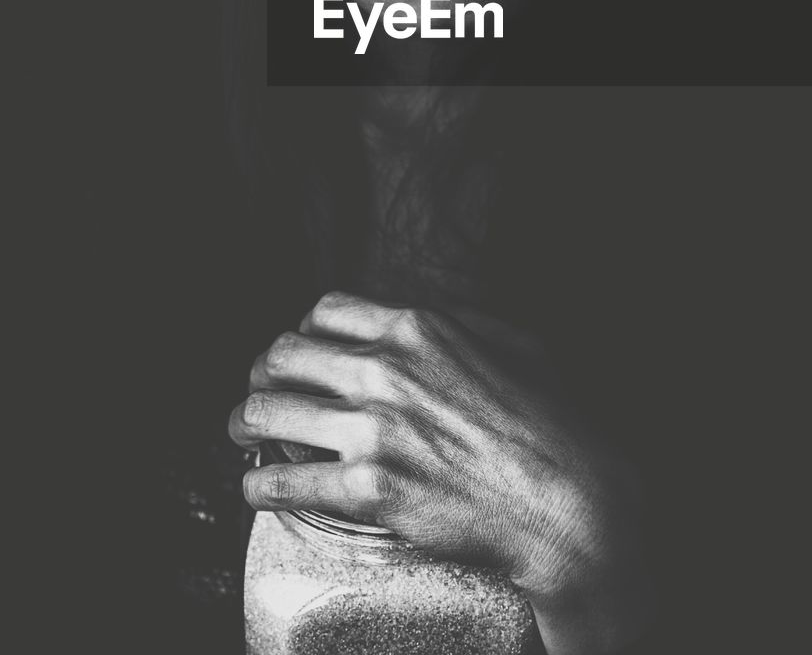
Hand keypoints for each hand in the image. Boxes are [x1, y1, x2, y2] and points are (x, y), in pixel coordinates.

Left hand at [229, 291, 654, 654]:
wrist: (568, 500)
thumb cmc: (547, 421)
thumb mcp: (510, 341)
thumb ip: (459, 322)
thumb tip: (426, 320)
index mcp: (414, 328)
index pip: (323, 312)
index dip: (302, 332)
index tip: (300, 352)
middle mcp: (384, 371)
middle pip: (283, 355)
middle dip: (263, 373)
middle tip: (261, 390)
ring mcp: (373, 430)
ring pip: (268, 412)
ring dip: (245, 421)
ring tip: (244, 431)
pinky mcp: (368, 489)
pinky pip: (284, 481)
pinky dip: (259, 482)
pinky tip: (259, 484)